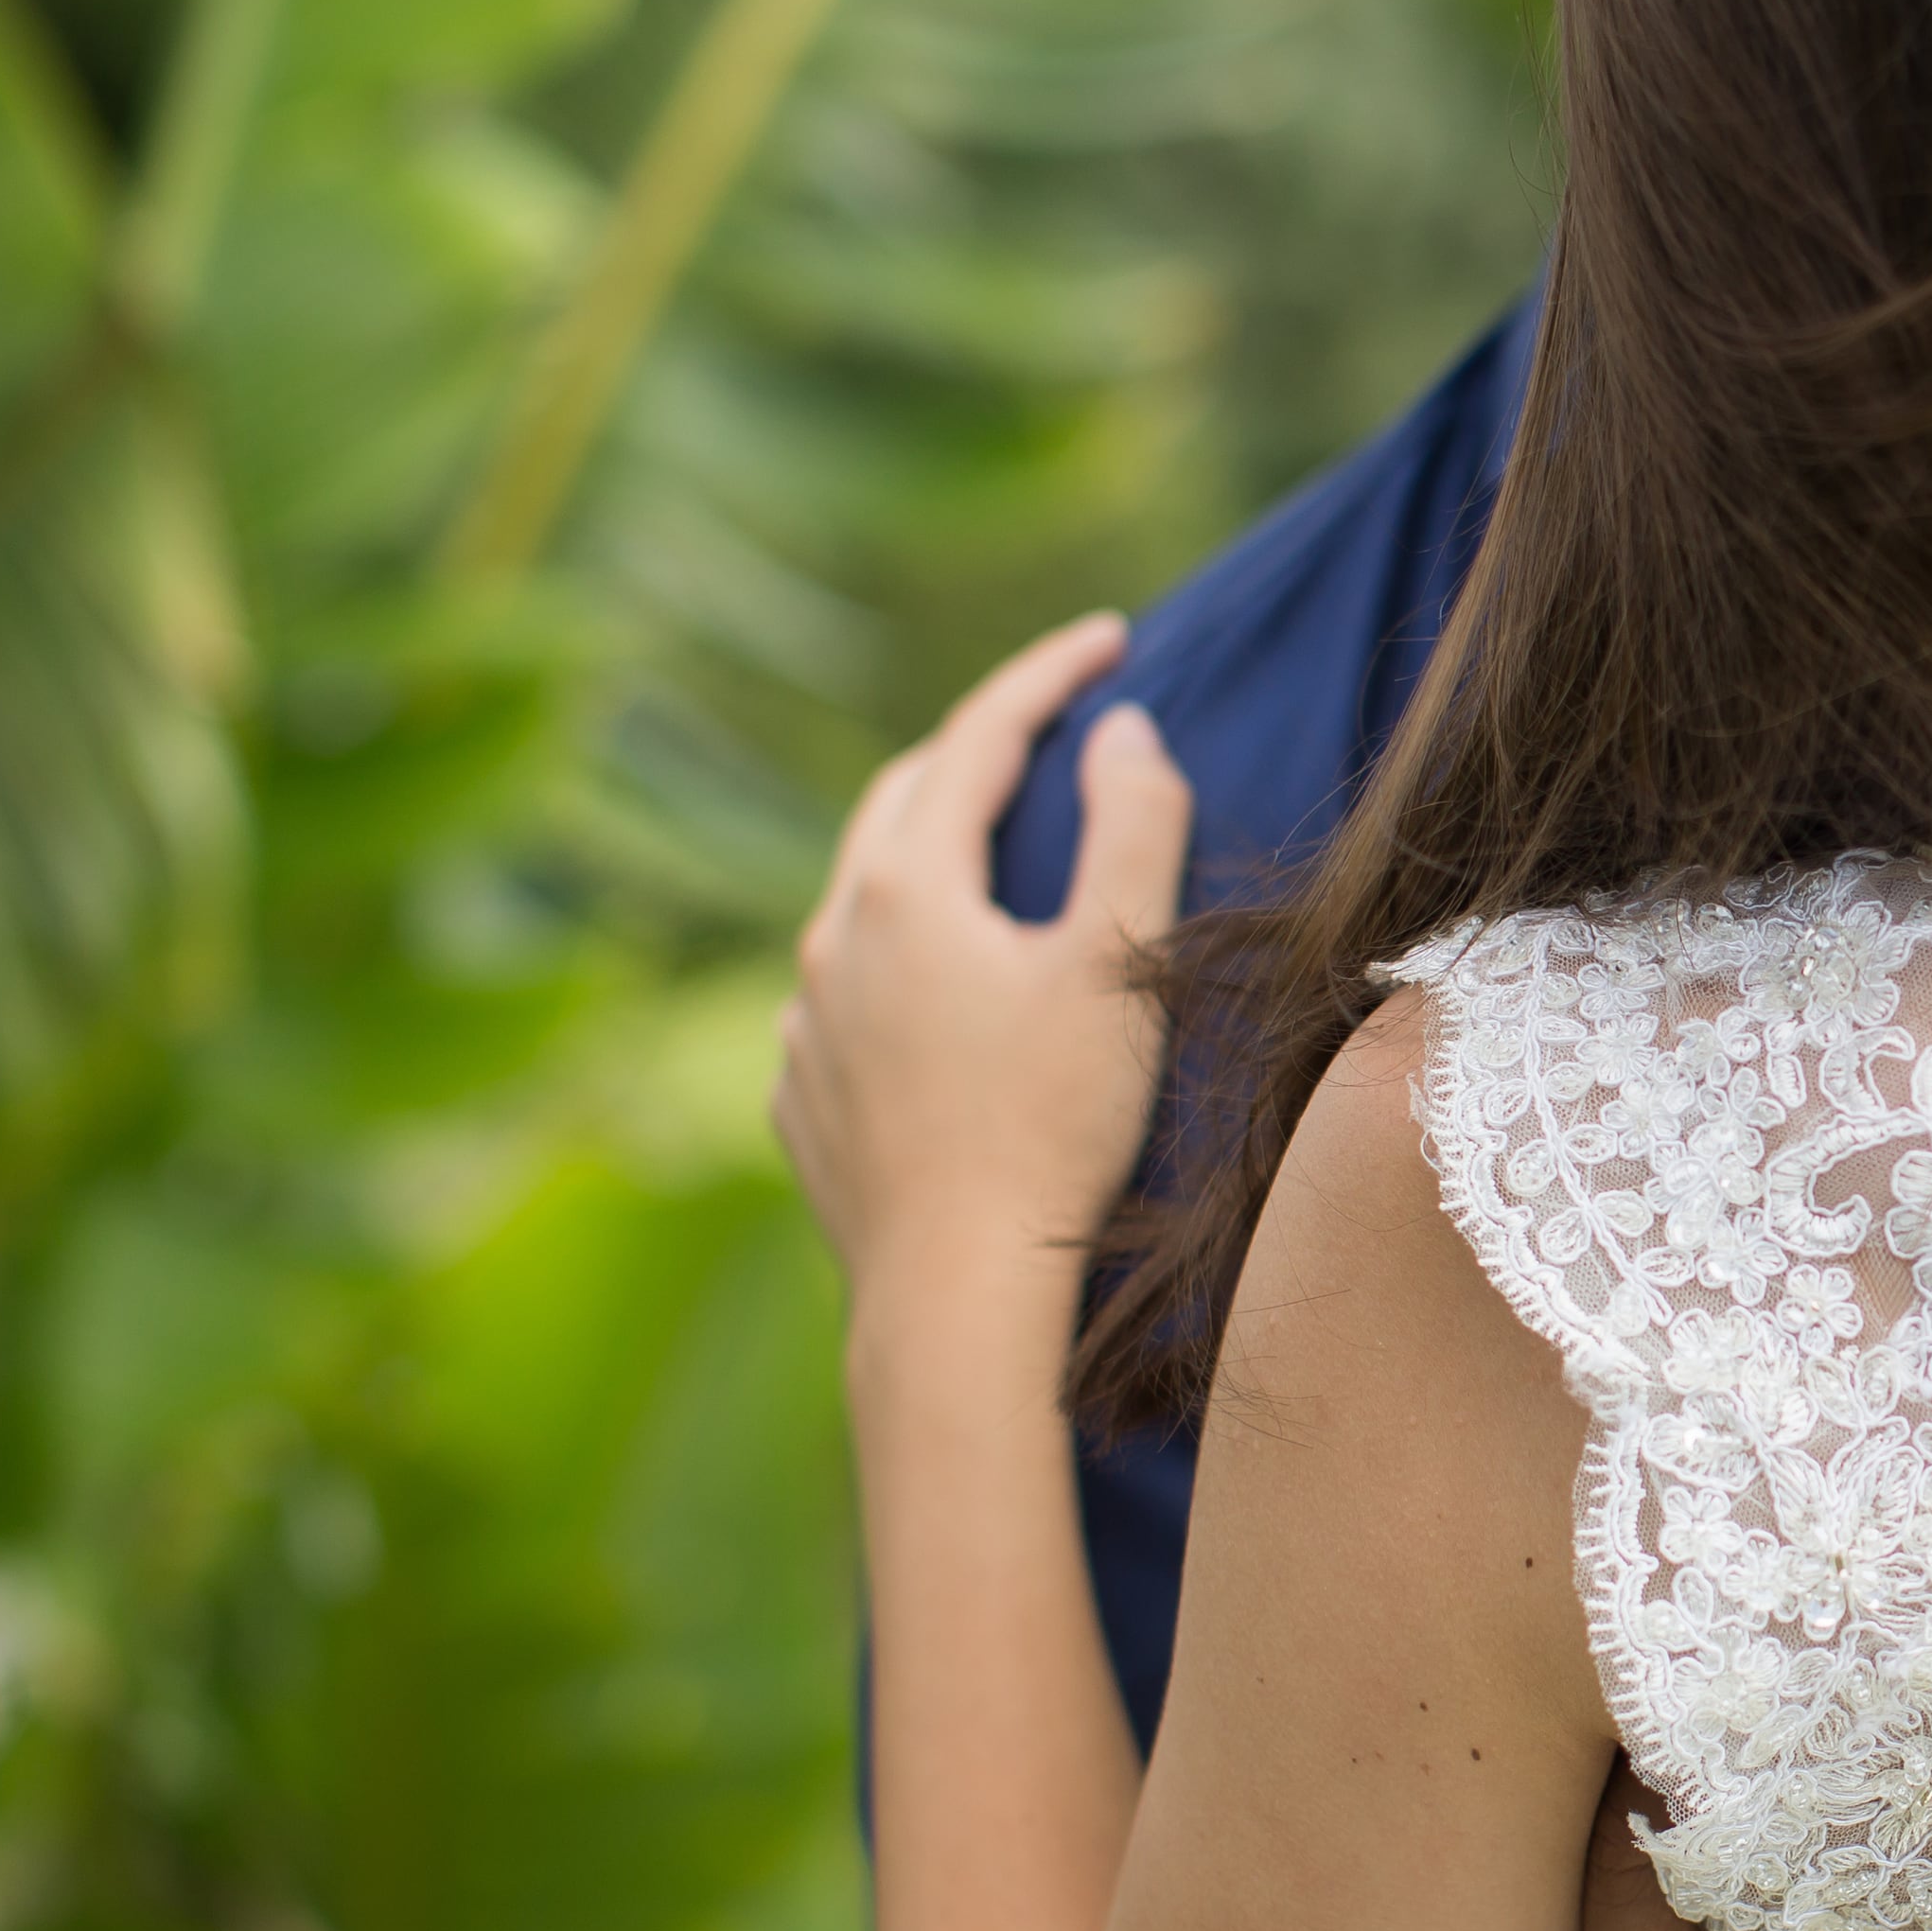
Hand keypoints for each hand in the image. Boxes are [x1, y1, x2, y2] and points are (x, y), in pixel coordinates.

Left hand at [772, 613, 1190, 1323]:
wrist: (955, 1295)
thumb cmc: (1051, 1126)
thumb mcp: (1116, 965)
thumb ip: (1130, 830)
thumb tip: (1124, 732)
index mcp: (904, 886)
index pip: (977, 738)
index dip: (1046, 675)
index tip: (1111, 635)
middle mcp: (831, 937)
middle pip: (902, 803)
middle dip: (975, 752)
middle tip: (1047, 727)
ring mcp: (801, 1021)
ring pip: (864, 902)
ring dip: (928, 858)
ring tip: (991, 856)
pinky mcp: (800, 1098)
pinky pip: (844, 995)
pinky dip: (897, 959)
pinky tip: (934, 991)